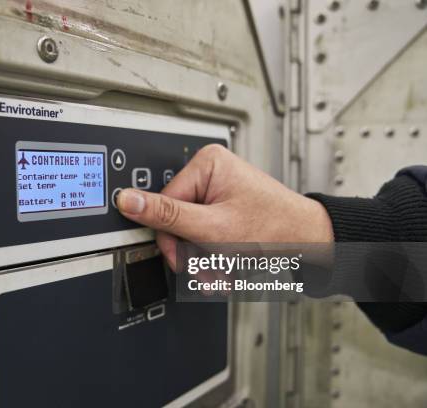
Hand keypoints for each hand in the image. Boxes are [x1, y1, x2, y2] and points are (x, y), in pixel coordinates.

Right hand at [116, 144, 332, 269]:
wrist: (311, 244)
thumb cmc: (274, 229)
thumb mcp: (211, 227)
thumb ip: (166, 215)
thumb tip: (127, 200)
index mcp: (206, 164)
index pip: (163, 204)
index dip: (172, 239)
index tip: (186, 260)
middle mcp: (211, 172)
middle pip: (177, 221)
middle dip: (192, 253)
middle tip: (209, 271)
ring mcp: (220, 190)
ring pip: (191, 232)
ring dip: (204, 259)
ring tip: (224, 272)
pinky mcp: (226, 206)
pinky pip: (206, 234)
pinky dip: (214, 256)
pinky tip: (228, 266)